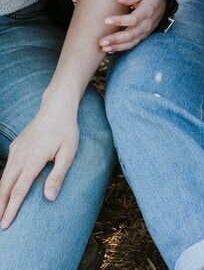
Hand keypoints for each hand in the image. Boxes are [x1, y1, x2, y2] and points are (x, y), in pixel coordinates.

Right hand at [0, 103, 78, 228]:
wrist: (56, 107)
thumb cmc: (66, 130)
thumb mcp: (68, 152)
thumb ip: (58, 175)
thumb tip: (49, 198)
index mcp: (34, 159)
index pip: (19, 190)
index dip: (11, 209)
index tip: (6, 224)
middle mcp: (20, 156)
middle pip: (5, 187)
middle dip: (0, 207)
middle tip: (0, 225)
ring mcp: (16, 150)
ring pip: (3, 178)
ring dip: (0, 196)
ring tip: (0, 212)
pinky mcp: (15, 146)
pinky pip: (6, 168)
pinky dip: (3, 183)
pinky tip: (4, 191)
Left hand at [99, 0, 166, 52]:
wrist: (163, 3)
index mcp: (147, 11)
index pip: (134, 19)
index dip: (120, 21)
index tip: (106, 20)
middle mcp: (147, 24)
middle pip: (131, 34)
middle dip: (116, 39)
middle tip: (102, 41)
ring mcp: (145, 32)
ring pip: (131, 42)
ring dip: (117, 46)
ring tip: (104, 48)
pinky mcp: (142, 36)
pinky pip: (132, 44)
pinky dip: (121, 48)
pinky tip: (110, 49)